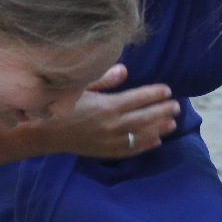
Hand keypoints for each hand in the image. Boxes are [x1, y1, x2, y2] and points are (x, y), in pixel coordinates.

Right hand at [38, 64, 178, 158]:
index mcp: (107, 106)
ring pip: (142, 135)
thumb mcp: (80, 87)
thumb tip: (124, 70)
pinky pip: (130, 150)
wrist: (44, 132)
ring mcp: (110, 140)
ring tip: (172, 123)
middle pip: (145, 117)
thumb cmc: (61, 105)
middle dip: (163, 111)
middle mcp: (112, 125)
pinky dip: (145, 146)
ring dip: (159, 129)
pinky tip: (156, 142)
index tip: (168, 90)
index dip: (155, 94)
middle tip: (177, 106)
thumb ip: (104, 80)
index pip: (138, 99)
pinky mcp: (105, 151)